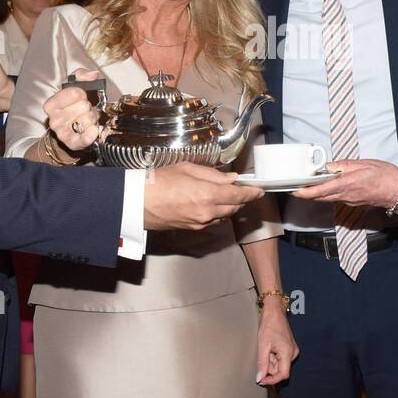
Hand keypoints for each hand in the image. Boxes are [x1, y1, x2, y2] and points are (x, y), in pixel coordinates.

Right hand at [42, 69, 106, 152]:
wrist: (68, 130)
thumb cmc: (71, 106)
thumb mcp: (73, 86)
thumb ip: (81, 75)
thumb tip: (92, 75)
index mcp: (51, 104)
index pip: (75, 93)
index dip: (82, 93)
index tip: (81, 96)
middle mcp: (54, 120)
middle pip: (84, 106)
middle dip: (88, 106)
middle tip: (84, 110)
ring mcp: (62, 134)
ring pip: (89, 119)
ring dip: (92, 118)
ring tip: (86, 118)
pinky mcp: (73, 144)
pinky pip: (89, 136)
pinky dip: (93, 131)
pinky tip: (92, 128)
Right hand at [143, 162, 264, 230]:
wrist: (137, 203)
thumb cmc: (158, 181)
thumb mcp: (187, 168)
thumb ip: (212, 174)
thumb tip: (231, 178)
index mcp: (208, 194)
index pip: (239, 195)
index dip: (252, 193)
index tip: (259, 190)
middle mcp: (208, 212)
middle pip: (235, 207)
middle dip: (242, 198)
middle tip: (244, 189)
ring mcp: (201, 223)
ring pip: (225, 215)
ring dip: (230, 206)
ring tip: (227, 194)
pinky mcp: (193, 229)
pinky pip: (213, 221)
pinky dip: (217, 212)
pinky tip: (211, 204)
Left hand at [255, 299, 298, 384]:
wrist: (274, 312)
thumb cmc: (269, 326)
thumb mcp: (263, 346)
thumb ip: (262, 363)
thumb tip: (260, 379)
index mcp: (288, 353)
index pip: (283, 375)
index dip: (272, 380)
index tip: (261, 381)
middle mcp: (293, 353)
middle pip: (281, 370)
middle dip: (269, 367)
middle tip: (261, 356)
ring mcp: (292, 350)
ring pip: (280, 364)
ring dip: (271, 361)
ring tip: (266, 348)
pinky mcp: (290, 348)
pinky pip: (281, 358)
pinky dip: (273, 357)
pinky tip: (269, 347)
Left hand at [292, 159, 397, 209]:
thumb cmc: (386, 177)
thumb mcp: (365, 164)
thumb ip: (344, 165)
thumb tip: (329, 166)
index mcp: (346, 184)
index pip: (319, 191)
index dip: (304, 192)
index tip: (293, 190)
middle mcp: (345, 196)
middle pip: (319, 197)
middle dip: (305, 194)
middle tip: (294, 187)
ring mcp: (349, 201)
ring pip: (327, 199)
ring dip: (315, 194)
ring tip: (306, 186)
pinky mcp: (354, 203)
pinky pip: (336, 199)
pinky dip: (328, 194)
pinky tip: (326, 187)